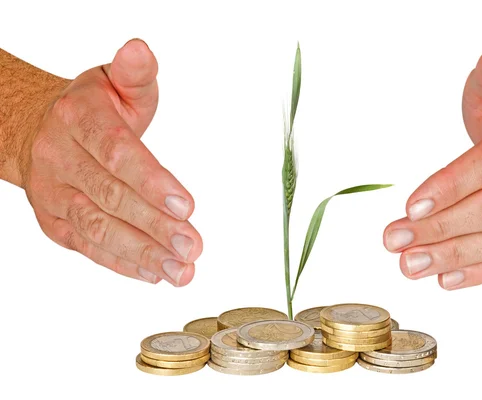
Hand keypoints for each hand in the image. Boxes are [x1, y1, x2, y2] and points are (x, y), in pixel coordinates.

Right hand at [22, 39, 201, 285]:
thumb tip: (139, 49)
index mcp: (78, 119)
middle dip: (154, 226)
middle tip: (192, 247)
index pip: (115, 152)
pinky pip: (87, 247)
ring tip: (180, 270)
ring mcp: (53, 194)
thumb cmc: (91, 109)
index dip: (151, 181)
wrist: (38, 131)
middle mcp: (59, 158)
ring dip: (142, 253)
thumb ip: (135, 74)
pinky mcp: (54, 222)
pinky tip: (154, 273)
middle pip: (109, 196)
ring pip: (97, 228)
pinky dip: (121, 263)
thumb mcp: (115, 85)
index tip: (187, 205)